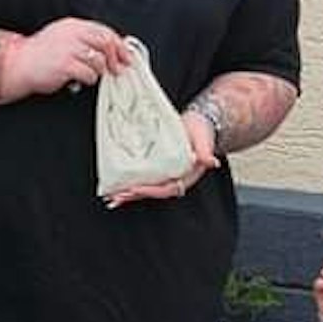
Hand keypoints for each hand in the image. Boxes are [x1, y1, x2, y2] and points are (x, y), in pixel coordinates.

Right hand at [3, 18, 129, 97]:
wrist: (17, 64)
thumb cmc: (42, 55)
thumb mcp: (64, 38)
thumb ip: (86, 39)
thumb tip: (114, 48)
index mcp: (73, 25)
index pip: (104, 31)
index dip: (119, 44)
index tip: (126, 56)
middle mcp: (71, 33)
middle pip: (106, 42)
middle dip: (116, 58)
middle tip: (117, 69)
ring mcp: (68, 48)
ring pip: (99, 60)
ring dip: (99, 71)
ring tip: (89, 74)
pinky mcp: (65, 64)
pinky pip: (89, 74)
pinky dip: (89, 79)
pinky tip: (79, 80)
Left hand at [103, 115, 219, 208]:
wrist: (199, 123)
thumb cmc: (201, 132)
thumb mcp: (204, 140)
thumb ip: (206, 153)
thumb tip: (211, 162)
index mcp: (186, 176)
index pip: (168, 188)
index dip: (151, 190)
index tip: (135, 188)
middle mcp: (175, 178)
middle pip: (153, 191)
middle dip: (134, 195)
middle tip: (116, 198)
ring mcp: (166, 175)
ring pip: (147, 188)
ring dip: (130, 194)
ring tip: (112, 198)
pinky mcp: (158, 168)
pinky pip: (145, 178)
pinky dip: (131, 183)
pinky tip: (118, 186)